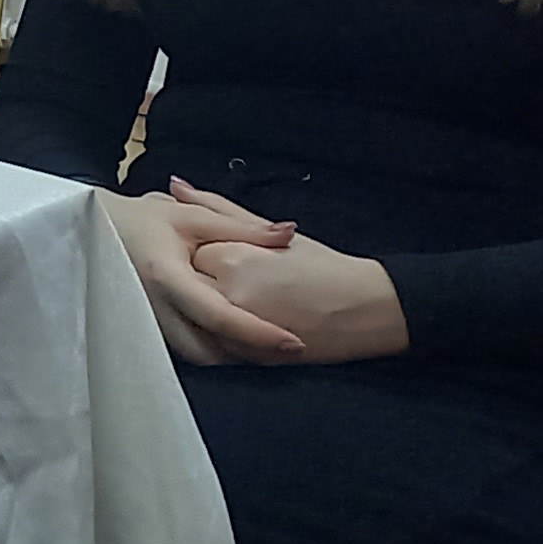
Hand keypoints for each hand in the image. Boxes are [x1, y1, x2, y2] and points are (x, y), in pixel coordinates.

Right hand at [96, 181, 305, 365]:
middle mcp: (154, 308)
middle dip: (249, 354)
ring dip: (232, 355)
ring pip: (196, 356)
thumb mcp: (193, 216)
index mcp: (167, 276)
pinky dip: (214, 349)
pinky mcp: (147, 330)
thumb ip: (243, 227)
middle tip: (289, 348)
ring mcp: (147, 323)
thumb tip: (290, 233)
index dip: (258, 333)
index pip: (219, 315)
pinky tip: (236, 338)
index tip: (294, 342)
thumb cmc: (144, 220)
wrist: (94, 230)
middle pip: (208, 350)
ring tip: (268, 345)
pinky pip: (185, 350)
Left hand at [188, 198, 408, 363]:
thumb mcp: (272, 232)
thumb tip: (177, 187)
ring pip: (196, 318)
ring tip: (247, 298)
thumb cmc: (324, 267)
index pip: (188, 252)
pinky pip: (214, 344)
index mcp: (234, 261)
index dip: (207, 252)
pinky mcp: (248, 356)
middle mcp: (229, 296)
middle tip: (240, 278)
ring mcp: (237, 331)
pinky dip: (221, 333)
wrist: (365, 310)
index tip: (231, 255)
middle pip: (188, 285)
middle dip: (202, 280)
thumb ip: (218, 208)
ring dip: (207, 308)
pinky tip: (246, 320)